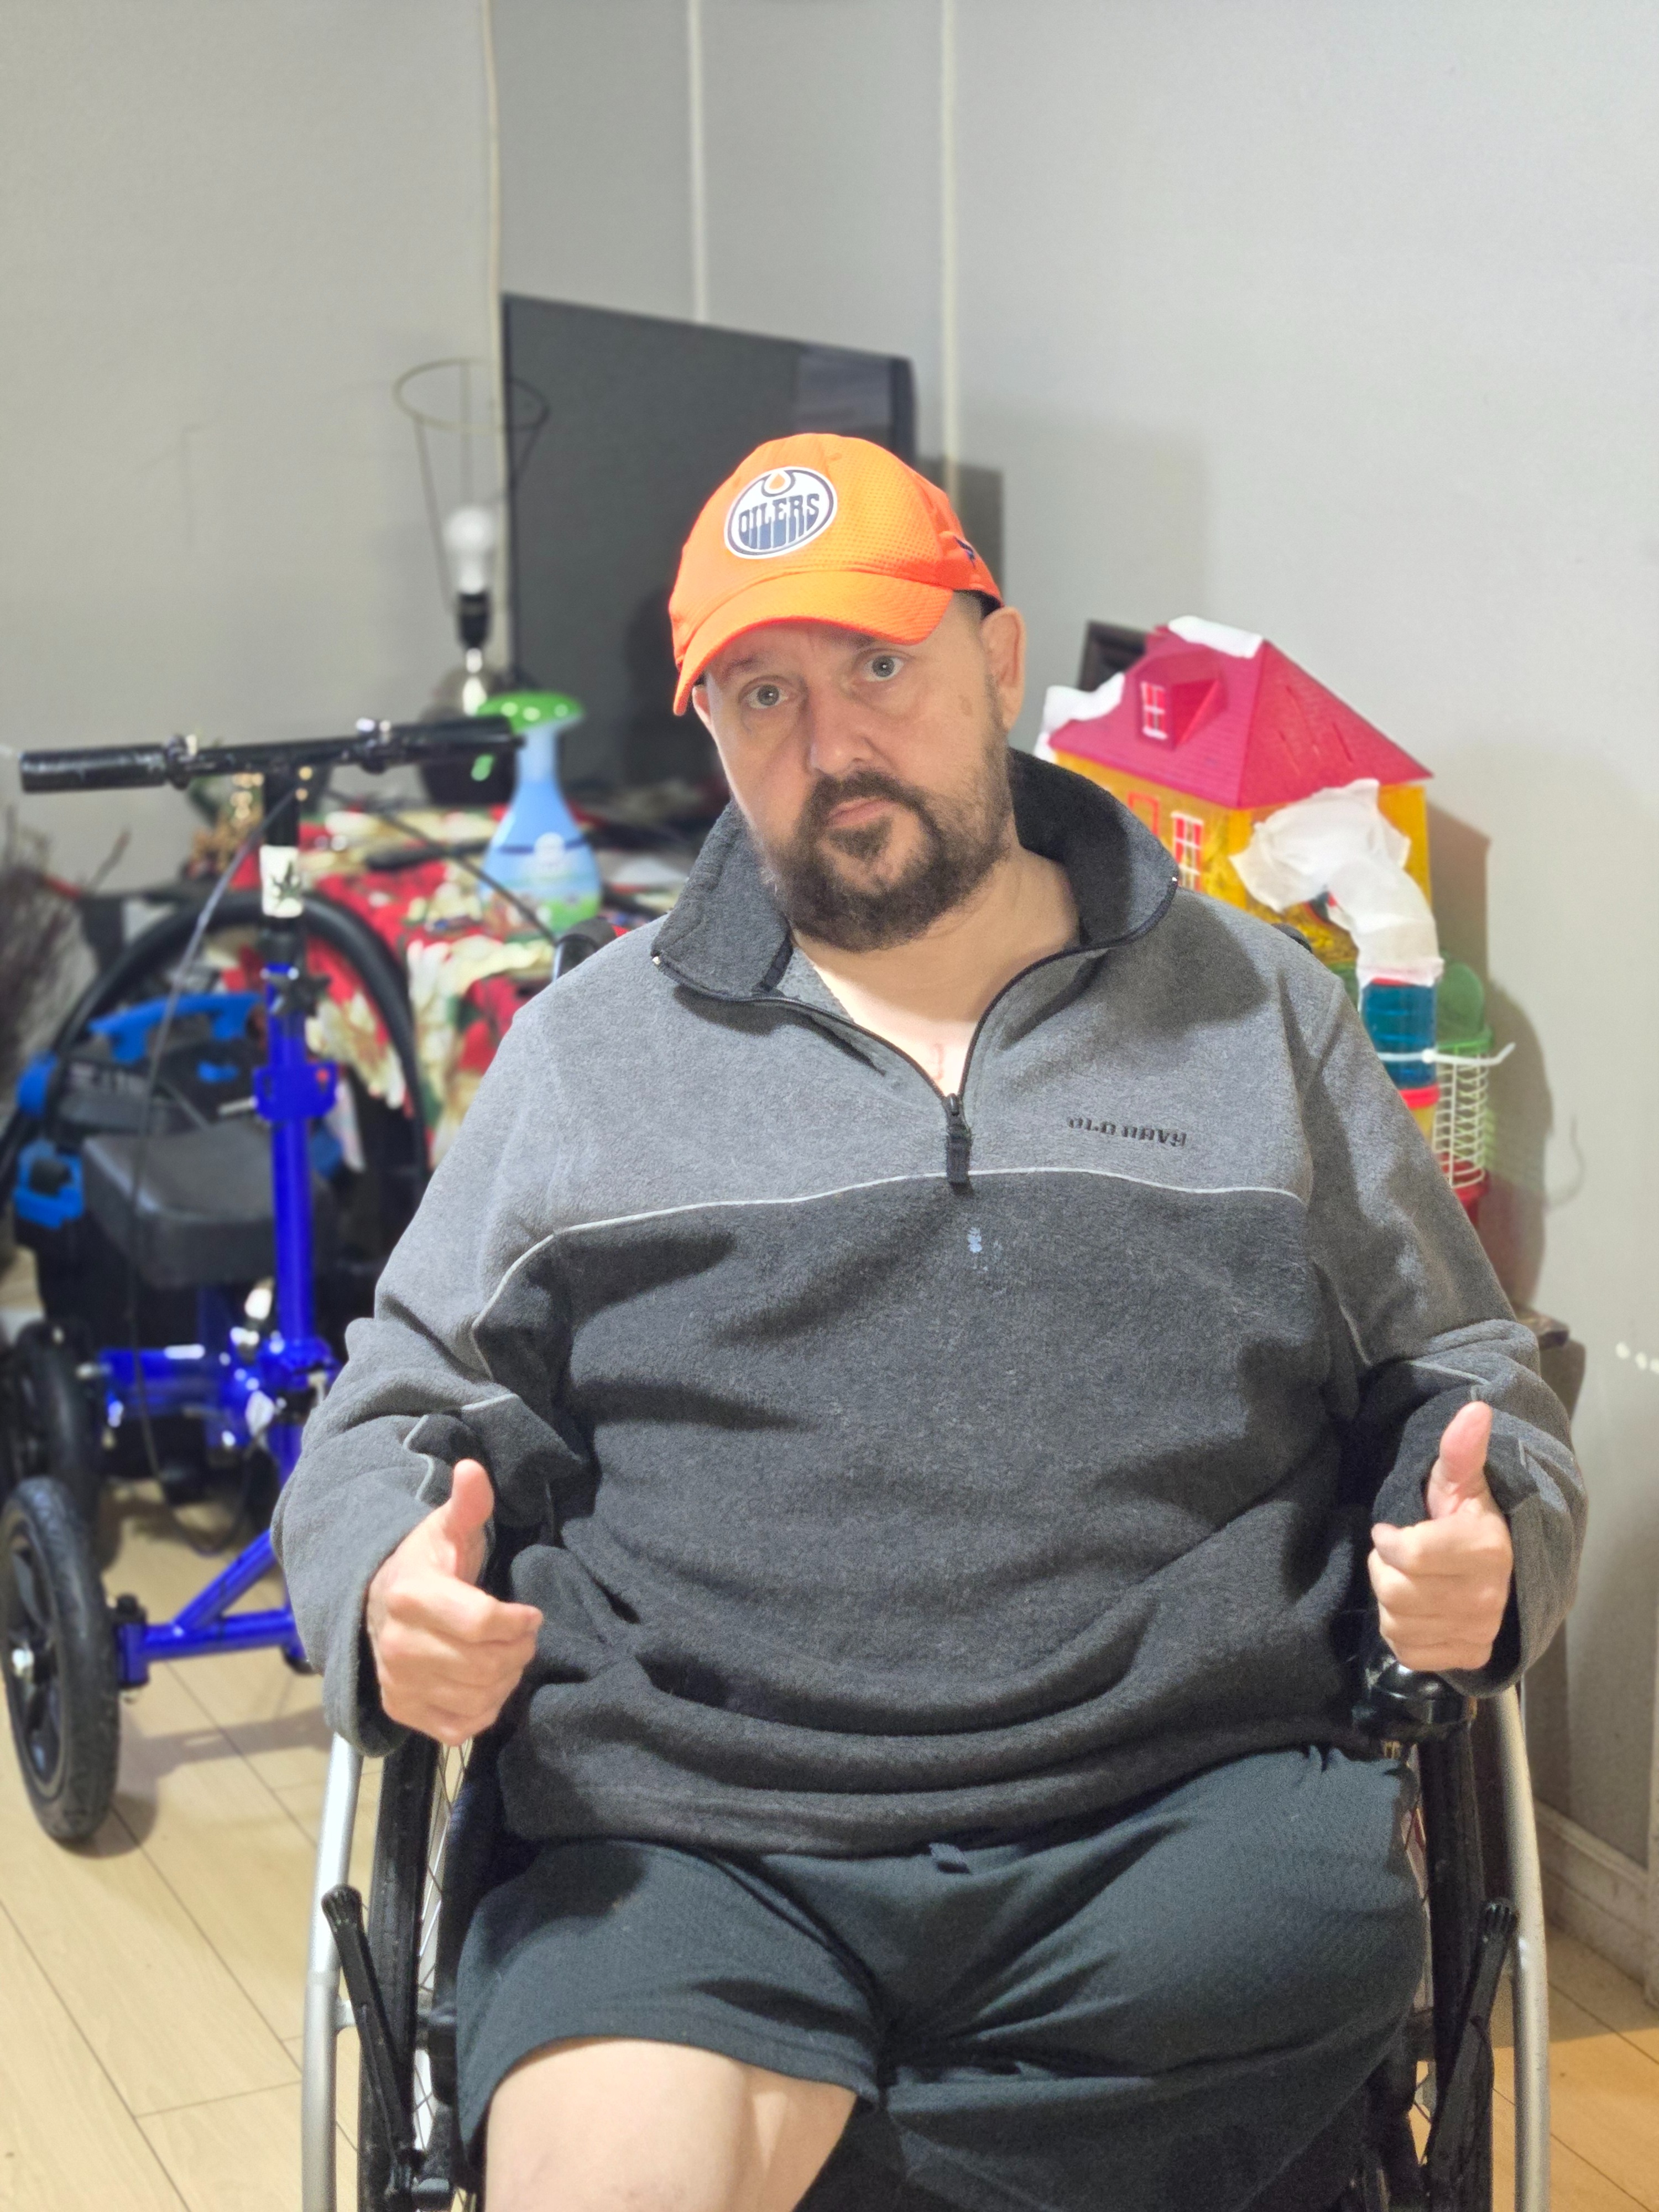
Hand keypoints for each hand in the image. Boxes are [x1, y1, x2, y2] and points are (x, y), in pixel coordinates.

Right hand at [365, 1458, 542, 1745]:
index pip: (481, 1622)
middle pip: (484, 1663)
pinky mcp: (403, 1712)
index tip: (530, 1614)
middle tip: (524, 1636)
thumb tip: (472, 1469)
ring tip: (508, 1655)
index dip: (518, 1621)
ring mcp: (399, 1683)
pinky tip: (487, 1683)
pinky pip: (461, 1726)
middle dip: (518, 1649)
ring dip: (505, 1678)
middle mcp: (398, 1645)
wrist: (375, 1607)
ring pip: (477, 1696)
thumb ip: (467, 1504)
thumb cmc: (424, 1565)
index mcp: (410, 1596)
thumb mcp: (446, 1529)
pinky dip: (485, 1709)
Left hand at [1368, 1401, 1513, 1675]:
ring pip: (1397, 1622)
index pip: (1409, 1555)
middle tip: (1399, 1558)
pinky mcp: (1467, 1657)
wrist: (1502, 1576)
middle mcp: (1487, 1597)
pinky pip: (1406, 1650)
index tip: (1389, 1531)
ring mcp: (1479, 1631)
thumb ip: (1461, 1451)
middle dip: (1385, 1569)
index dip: (1387, 1541)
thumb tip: (1475, 1408)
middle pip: (1396, 1591)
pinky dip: (1400, 1631)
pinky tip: (1417, 1610)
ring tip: (1410, 1580)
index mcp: (1486, 1550)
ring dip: (1390, 1600)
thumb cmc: (1468, 1522)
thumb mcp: (1459, 1484)